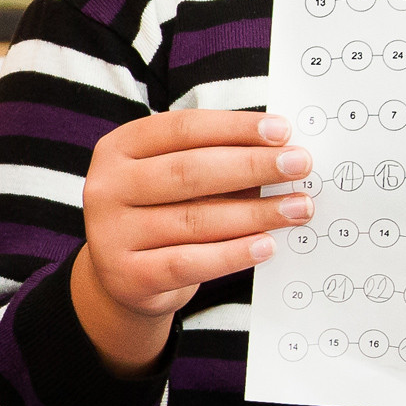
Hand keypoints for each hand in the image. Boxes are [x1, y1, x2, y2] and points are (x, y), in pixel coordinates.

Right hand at [71, 110, 314, 379]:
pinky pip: (189, 263)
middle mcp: (106, 188)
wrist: (124, 278)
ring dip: (255, 213)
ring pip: (194, 220)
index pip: (182, 128)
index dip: (234, 127)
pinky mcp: (128, 276)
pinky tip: (266, 245)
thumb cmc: (161, 213)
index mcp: (118, 148)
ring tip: (297, 207)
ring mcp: (111, 234)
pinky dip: (233, 254)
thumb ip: (215, 161)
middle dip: (252, 166)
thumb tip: (280, 154)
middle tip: (300, 165)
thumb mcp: (172, 177)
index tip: (282, 131)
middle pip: (188, 171)